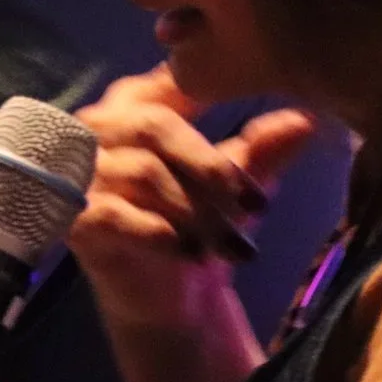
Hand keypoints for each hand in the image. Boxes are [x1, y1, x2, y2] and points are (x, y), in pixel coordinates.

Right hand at [70, 68, 315, 331]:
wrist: (169, 299)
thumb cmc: (198, 224)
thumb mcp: (236, 185)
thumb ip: (263, 149)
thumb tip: (304, 119)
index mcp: (134, 105)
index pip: (167, 82)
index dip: (211, 98)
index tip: (253, 135)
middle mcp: (98, 131)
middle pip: (155, 125)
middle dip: (210, 166)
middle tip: (253, 203)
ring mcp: (82, 175)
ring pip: (144, 173)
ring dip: (196, 210)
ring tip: (234, 244)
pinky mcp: (76, 220)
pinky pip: (117, 215)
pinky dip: (160, 233)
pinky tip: (193, 253)